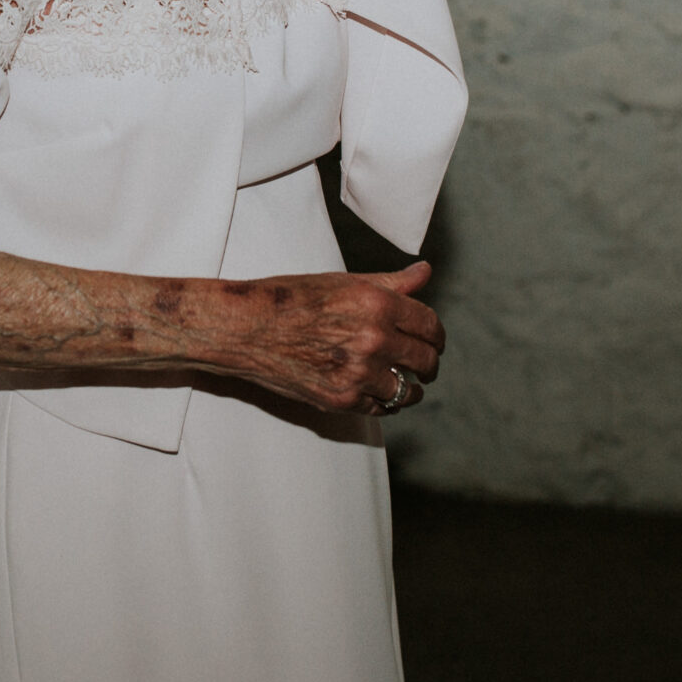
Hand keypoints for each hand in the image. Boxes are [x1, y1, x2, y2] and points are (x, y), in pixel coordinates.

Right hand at [218, 261, 444, 414]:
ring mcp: (358, 373)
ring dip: (410, 389)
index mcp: (377, 303)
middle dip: (429, 364)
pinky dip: (386, 405)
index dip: (436, 336)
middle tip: (425, 366)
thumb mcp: (343, 282)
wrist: (246, 328)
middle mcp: (372, 339)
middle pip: (425, 360)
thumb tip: (425, 272)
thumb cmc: (291, 298)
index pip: (429, 325)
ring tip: (406, 386)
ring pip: (407, 391)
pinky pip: (381, 409)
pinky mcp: (341, 400)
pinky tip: (381, 396)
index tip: (433, 342)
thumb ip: (391, 282)